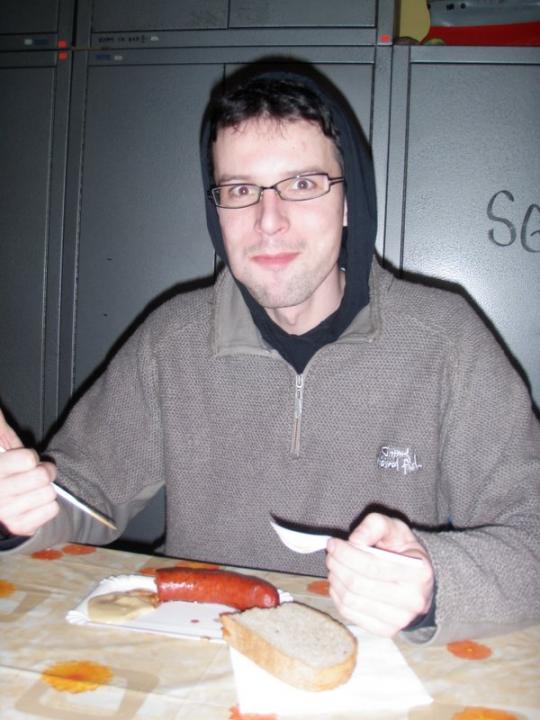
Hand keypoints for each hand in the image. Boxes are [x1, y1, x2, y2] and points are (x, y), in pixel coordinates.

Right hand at [0, 409, 57, 536]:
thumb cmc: (1, 473)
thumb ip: (0, 430)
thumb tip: (1, 410)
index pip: (27, 459)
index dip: (30, 458)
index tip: (23, 461)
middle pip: (42, 477)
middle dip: (44, 472)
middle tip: (37, 473)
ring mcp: (7, 513)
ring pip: (49, 494)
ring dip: (45, 490)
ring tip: (33, 490)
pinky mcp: (19, 528)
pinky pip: (51, 510)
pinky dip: (48, 506)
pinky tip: (35, 503)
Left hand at [326, 512, 434, 636]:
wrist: (419, 584)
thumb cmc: (404, 552)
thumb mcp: (395, 528)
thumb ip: (374, 526)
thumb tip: (354, 541)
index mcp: (419, 572)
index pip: (372, 566)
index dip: (346, 553)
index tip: (333, 543)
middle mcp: (413, 600)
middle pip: (358, 584)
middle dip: (337, 565)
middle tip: (331, 554)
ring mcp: (400, 620)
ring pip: (351, 601)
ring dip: (335, 580)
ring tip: (334, 567)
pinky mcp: (386, 630)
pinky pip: (350, 614)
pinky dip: (337, 596)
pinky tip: (339, 583)